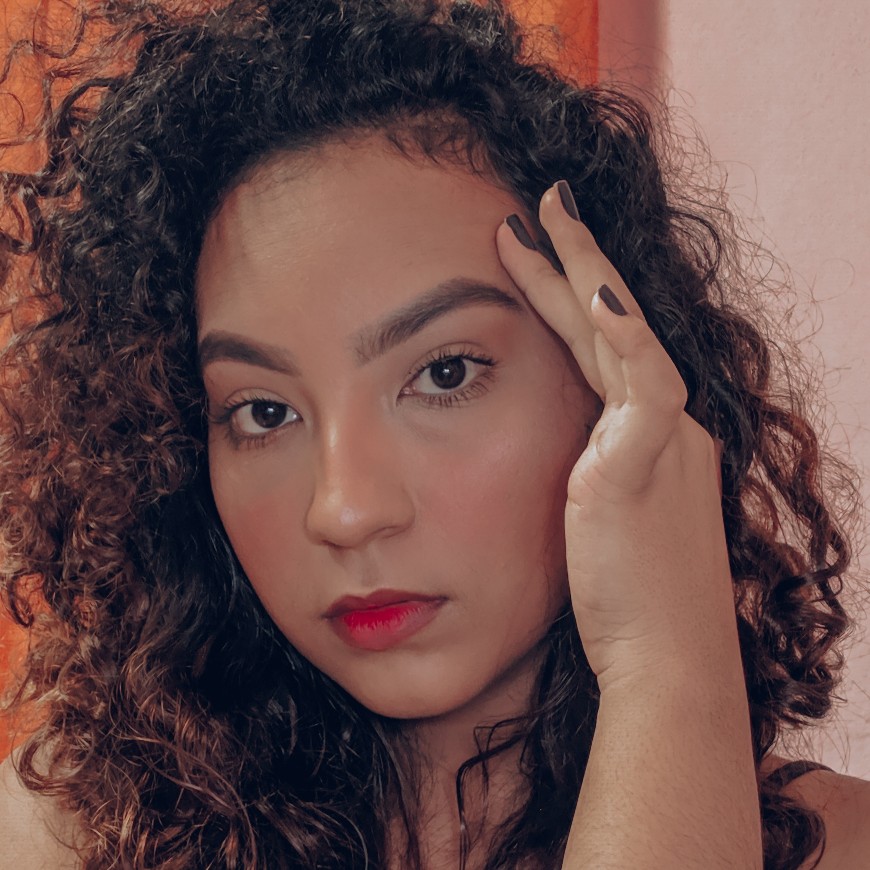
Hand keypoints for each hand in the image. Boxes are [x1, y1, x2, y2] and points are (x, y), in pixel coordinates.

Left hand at [495, 181, 734, 691]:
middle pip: (614, 322)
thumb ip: (593, 478)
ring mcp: (664, 438)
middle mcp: (666, 424)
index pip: (606, 347)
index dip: (571, 296)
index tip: (536, 255)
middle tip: (544, 202)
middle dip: (577, 258)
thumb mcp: (607, 523)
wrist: (666, 659)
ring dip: (584, 270)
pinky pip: (640, 383)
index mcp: (650, 437)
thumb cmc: (629, 601)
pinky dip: (621, 334)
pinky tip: (592, 290)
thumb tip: (566, 464)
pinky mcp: (649, 463)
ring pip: (623, 332)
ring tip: (542, 216)